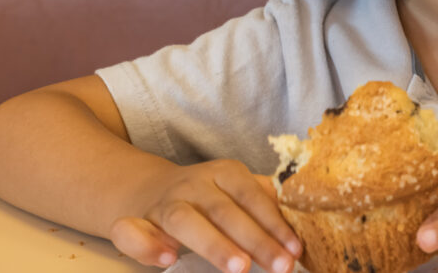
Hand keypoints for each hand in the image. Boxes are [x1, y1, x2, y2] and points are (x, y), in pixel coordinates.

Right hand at [108, 159, 300, 272]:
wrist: (145, 190)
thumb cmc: (207, 198)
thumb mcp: (236, 192)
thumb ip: (264, 202)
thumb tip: (304, 220)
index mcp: (225, 174)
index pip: (254, 196)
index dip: (276, 223)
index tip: (296, 250)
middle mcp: (194, 184)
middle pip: (225, 210)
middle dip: (255, 239)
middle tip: (279, 265)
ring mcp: (163, 203)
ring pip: (184, 220)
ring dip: (213, 244)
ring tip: (240, 267)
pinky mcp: (133, 221)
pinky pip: (133, 231)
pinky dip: (148, 245)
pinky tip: (167, 259)